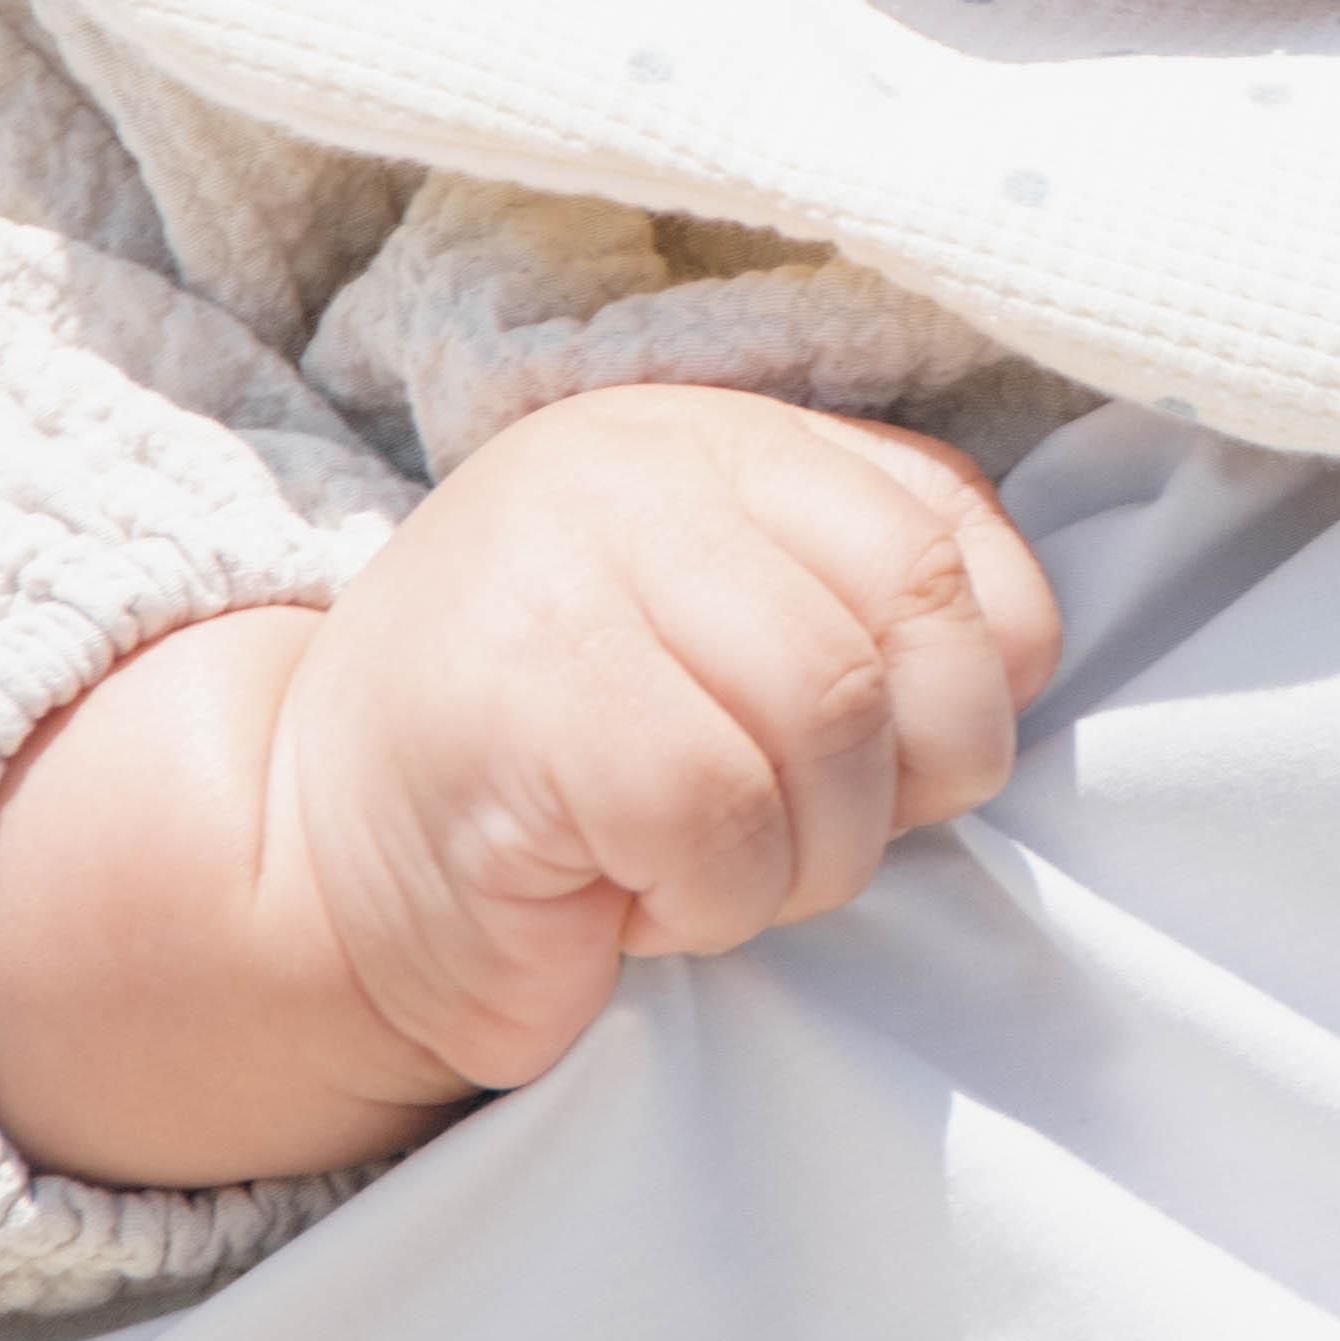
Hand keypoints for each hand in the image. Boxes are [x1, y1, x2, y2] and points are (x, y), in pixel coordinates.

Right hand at [0, 386, 1060, 1183]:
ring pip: (826, 735)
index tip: (901, 766)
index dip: (973, 684)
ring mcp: (566, 574)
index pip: (949, 535)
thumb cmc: (569, 774)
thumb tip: (1024, 658)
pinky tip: (619, 896)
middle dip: (889, 795)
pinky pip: (718, 820)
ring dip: (793, 864)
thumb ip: (878, 600)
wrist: (315, 862)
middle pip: (906, 640)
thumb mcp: (740, 645)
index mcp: (709, 439)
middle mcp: (635, 473)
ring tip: (688, 867)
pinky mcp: (518, 707)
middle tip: (787, 841)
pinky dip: (702, 901)